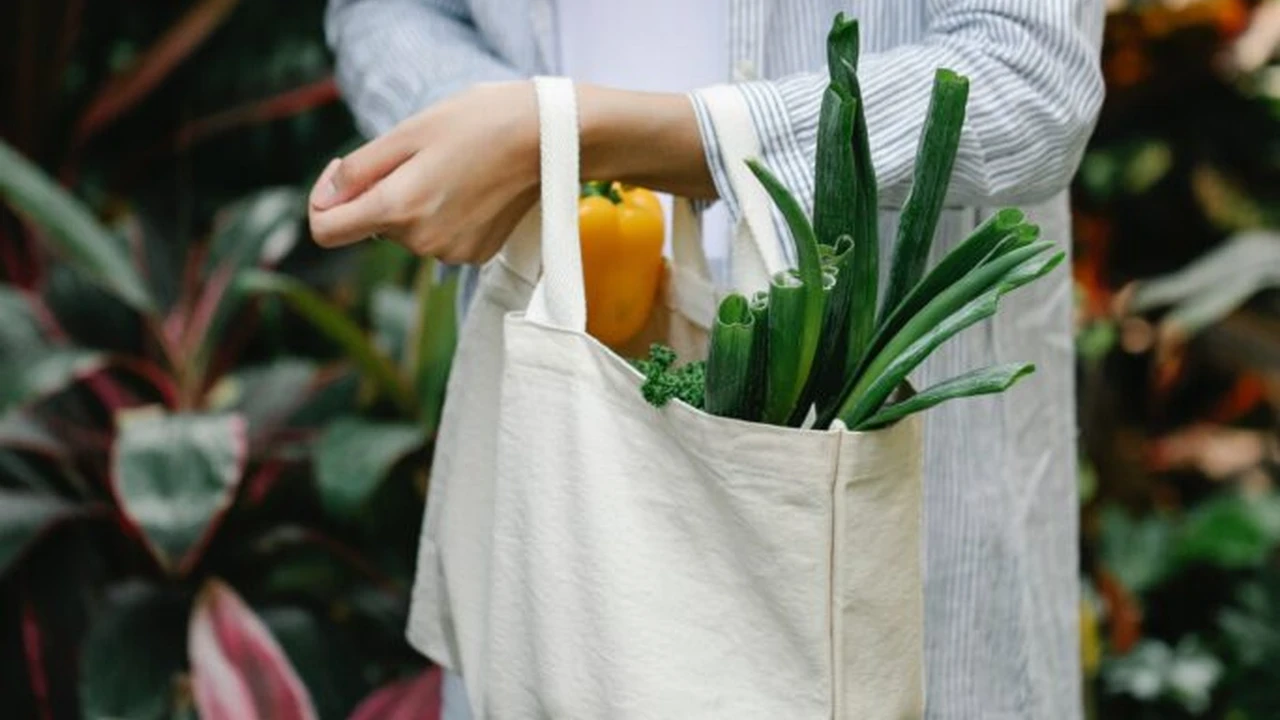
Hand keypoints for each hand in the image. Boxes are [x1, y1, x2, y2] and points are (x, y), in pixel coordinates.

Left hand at [308, 81, 539, 263]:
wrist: (548, 139)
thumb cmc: (480, 122)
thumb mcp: (409, 131)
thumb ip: (360, 169)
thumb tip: (327, 198)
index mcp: (399, 207)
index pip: (326, 230)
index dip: (323, 200)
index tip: (344, 173)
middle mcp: (422, 242)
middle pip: (373, 225)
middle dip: (382, 192)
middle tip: (419, 155)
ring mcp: (451, 253)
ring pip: (407, 231)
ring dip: (415, 202)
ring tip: (451, 168)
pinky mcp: (475, 255)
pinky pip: (437, 237)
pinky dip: (443, 214)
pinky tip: (470, 187)